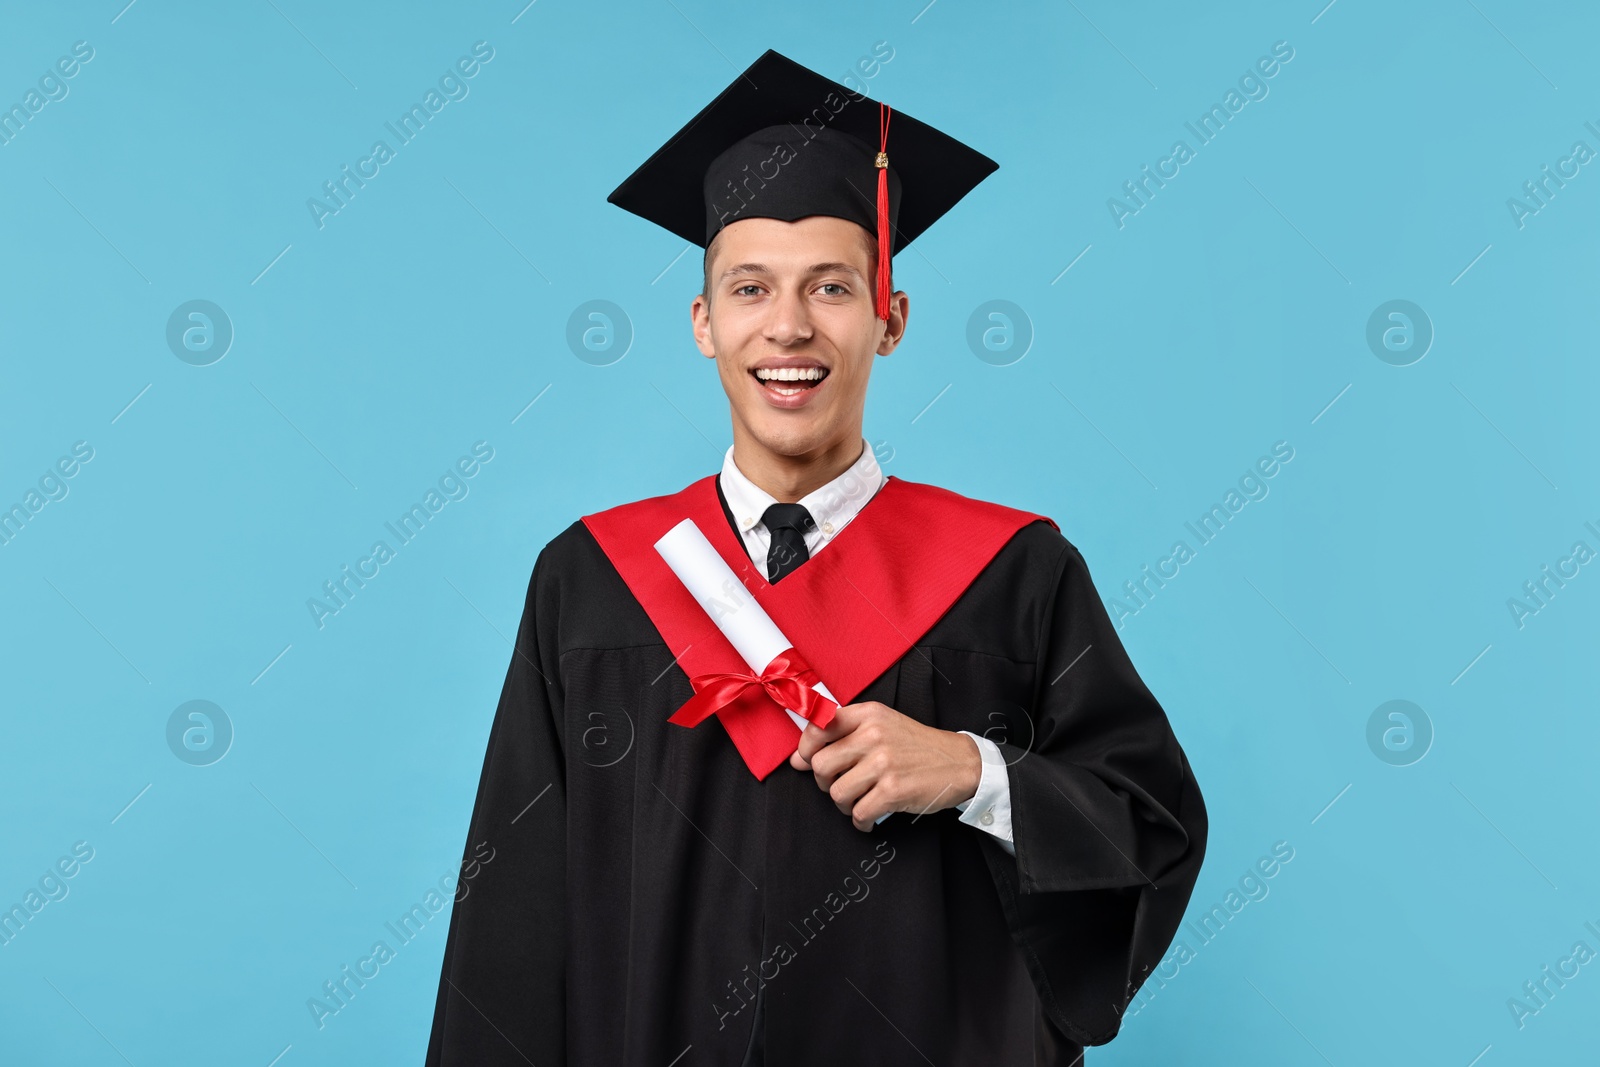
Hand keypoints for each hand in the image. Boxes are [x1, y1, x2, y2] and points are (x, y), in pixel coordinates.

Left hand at [789, 700, 982, 831]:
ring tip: (860, 801)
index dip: (806, 750)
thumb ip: (841, 736)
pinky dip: (862, 821)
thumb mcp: (882, 725)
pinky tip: (871, 817)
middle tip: (843, 785)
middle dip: (826, 783)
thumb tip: (797, 760)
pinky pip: (858, 813)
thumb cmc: (916, 746)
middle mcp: (873, 735)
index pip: (818, 727)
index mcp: (868, 714)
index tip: (809, 762)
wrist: (960, 762)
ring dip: (845, 805)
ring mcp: (883, 763)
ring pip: (837, 793)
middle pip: (820, 765)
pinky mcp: (893, 790)